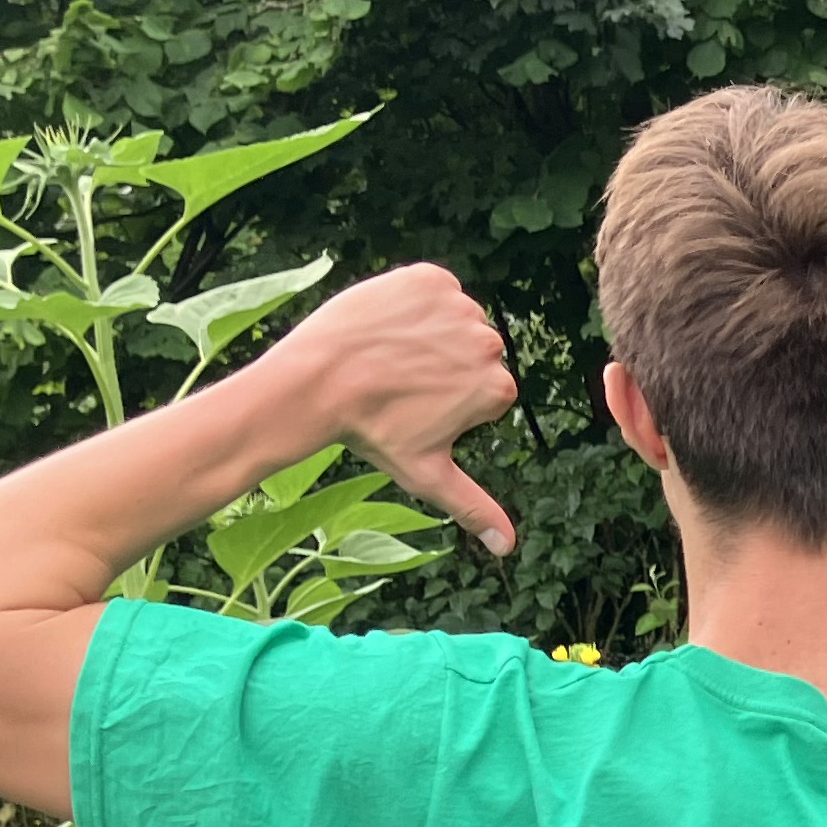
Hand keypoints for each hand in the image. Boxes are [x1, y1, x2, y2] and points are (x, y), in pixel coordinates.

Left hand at [269, 265, 520, 554]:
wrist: (317, 381)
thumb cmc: (372, 432)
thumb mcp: (427, 474)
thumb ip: (475, 508)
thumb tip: (508, 548)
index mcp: (497, 389)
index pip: (481, 389)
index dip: (445, 400)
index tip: (413, 406)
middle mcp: (488, 343)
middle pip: (470, 352)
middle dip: (441, 364)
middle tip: (398, 383)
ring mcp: (460, 307)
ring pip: (452, 320)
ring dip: (427, 332)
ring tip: (389, 355)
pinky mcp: (429, 278)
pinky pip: (433, 288)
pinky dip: (413, 301)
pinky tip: (387, 326)